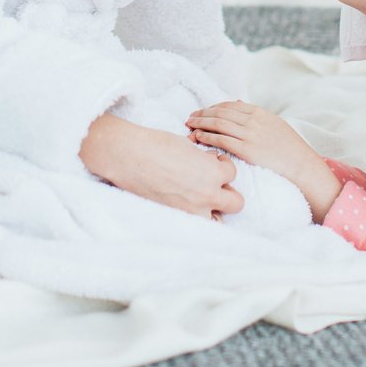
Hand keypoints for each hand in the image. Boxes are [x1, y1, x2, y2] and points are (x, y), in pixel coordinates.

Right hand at [81, 114, 242, 219]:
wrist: (129, 156)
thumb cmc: (157, 144)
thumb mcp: (188, 146)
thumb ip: (205, 159)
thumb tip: (211, 162)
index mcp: (212, 172)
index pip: (232, 173)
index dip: (222, 165)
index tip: (212, 161)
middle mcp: (207, 194)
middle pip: (236, 202)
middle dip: (228, 192)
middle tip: (214, 182)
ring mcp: (192, 209)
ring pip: (219, 219)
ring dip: (214, 208)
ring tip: (201, 197)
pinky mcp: (176, 217)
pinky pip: (195, 221)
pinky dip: (195, 214)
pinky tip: (184, 201)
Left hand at [186, 101, 325, 190]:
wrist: (301, 164)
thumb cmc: (289, 147)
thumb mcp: (274, 123)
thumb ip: (254, 113)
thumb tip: (238, 101)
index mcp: (259, 113)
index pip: (229, 105)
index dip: (212, 107)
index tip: (202, 111)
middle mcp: (253, 121)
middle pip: (220, 113)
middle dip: (202, 114)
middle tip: (189, 117)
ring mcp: (250, 135)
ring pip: (218, 124)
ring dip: (201, 123)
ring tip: (189, 126)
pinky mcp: (247, 150)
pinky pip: (221, 140)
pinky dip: (207, 137)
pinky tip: (198, 137)